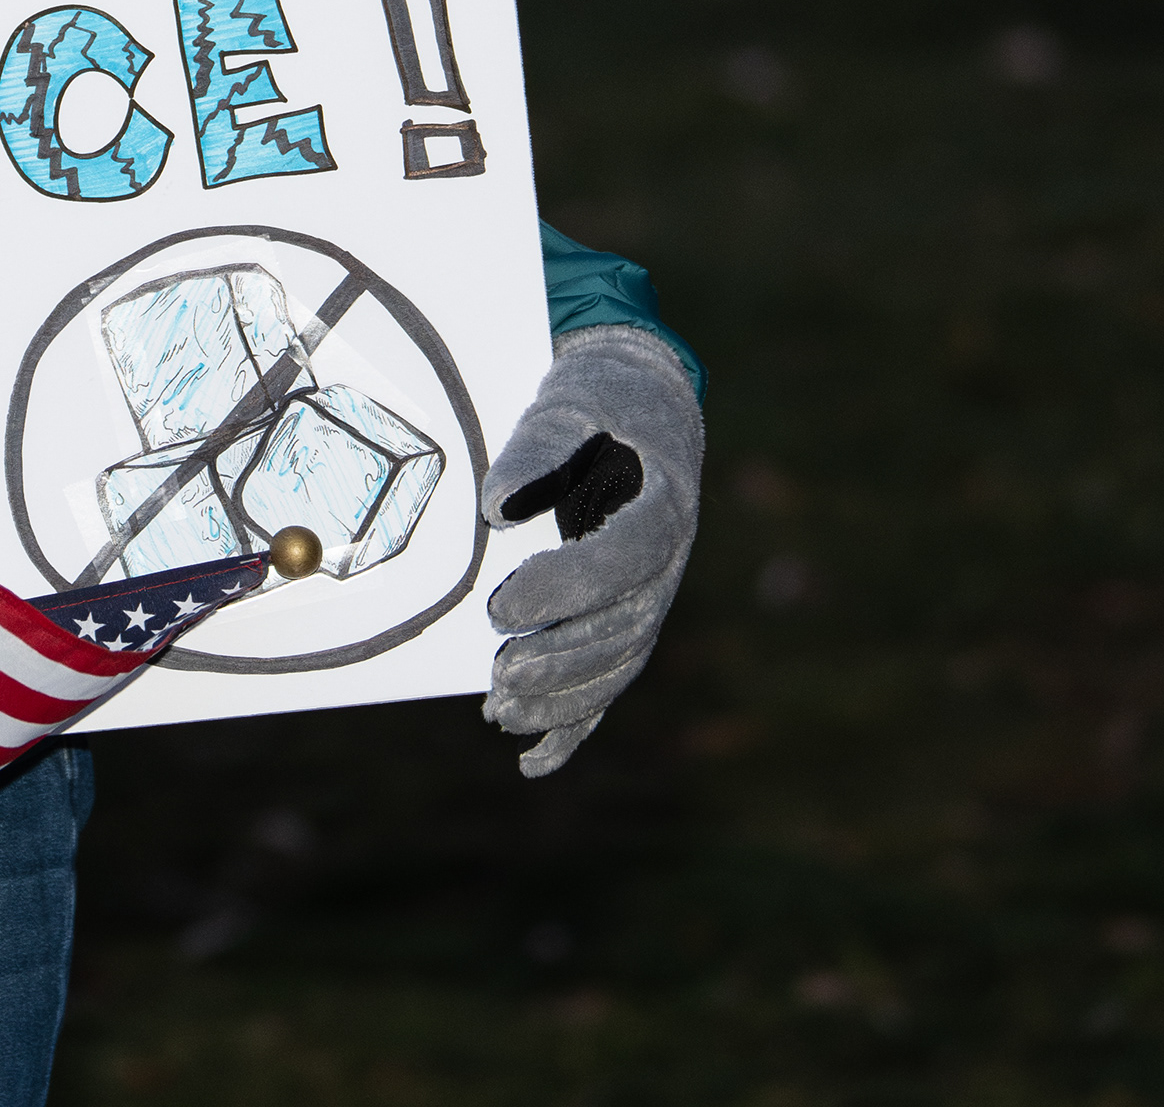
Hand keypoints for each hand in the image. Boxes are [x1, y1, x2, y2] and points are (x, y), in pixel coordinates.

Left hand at [479, 326, 703, 777]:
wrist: (643, 404)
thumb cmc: (600, 402)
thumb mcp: (568, 403)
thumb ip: (537, 450)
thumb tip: (495, 508)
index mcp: (663, 507)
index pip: (623, 559)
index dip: (567, 588)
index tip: (503, 605)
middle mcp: (667, 565)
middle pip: (623, 628)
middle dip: (561, 659)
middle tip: (500, 674)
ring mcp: (652, 598)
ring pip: (616, 665)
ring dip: (562, 697)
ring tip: (500, 709)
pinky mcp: (628, 618)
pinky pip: (607, 681)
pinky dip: (574, 726)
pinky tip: (531, 760)